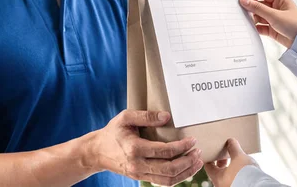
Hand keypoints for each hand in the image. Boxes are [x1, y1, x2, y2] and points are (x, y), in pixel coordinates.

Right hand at [85, 110, 202, 185]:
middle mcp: (138, 164)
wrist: (97, 151)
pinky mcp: (141, 178)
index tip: (193, 140)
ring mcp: (139, 173)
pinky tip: (186, 170)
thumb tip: (167, 117)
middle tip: (199, 152)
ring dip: (186, 172)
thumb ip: (146, 116)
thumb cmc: (113, 132)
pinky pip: (162, 182)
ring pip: (168, 180)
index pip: (165, 151)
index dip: (182, 147)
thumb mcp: (126, 117)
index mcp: (135, 148)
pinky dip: (177, 178)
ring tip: (197, 162)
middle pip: (170, 169)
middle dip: (188, 161)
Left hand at [204, 139, 258, 186]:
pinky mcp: (239, 186)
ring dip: (230, 166)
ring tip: (237, 158)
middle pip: (218, 171)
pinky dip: (237, 172)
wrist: (259, 185)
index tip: (214, 151)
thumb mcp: (239, 156)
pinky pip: (235, 178)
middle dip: (222, 161)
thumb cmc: (246, 173)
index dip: (211, 157)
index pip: (208, 166)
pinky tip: (244, 167)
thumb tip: (231, 141)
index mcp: (217, 179)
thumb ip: (233, 148)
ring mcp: (230, 186)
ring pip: (227, 175)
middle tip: (227, 153)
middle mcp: (221, 185)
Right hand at [239, 0, 296, 47]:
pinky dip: (256, 28)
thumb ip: (257, 8)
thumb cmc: (294, 24)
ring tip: (246, 23)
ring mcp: (274, 19)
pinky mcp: (273, 29)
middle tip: (242, 13)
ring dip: (252, 19)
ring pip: (259, 16)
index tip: (244, 2)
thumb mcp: (274, 14)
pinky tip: (251, 30)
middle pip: (259, 5)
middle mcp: (276, 7)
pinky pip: (261, 27)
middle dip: (251, 9)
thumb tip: (243, 0)